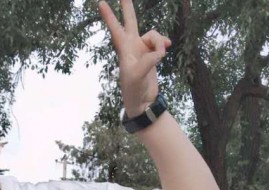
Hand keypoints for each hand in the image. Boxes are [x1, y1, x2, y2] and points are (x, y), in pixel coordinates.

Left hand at [98, 0, 170, 117]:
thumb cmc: (134, 90)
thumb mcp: (138, 76)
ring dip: (159, 42)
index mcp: (124, 50)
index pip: (116, 29)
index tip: (101, 2)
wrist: (142, 101)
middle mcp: (132, 46)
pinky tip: (167, 48)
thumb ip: (148, 61)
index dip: (110, 16)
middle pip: (130, 21)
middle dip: (127, 7)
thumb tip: (160, 51)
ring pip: (153, 35)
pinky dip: (164, 44)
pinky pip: (160, 42)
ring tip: (161, 55)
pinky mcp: (152, 54)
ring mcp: (142, 49)